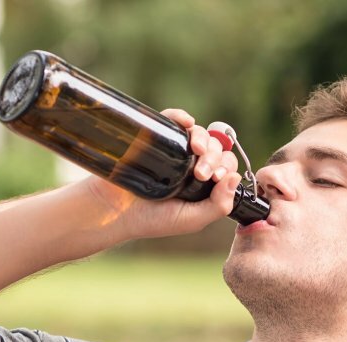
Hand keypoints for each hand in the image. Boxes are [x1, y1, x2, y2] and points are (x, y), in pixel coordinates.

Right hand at [80, 108, 241, 240]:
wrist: (112, 210)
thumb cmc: (150, 220)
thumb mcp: (191, 220)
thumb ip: (218, 206)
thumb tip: (234, 178)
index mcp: (203, 184)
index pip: (226, 167)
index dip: (226, 168)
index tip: (213, 178)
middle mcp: (191, 165)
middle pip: (216, 148)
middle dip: (215, 158)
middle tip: (200, 174)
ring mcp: (174, 150)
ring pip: (200, 134)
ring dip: (204, 140)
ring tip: (196, 153)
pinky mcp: (156, 138)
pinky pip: (173, 120)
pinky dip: (182, 117)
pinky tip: (186, 123)